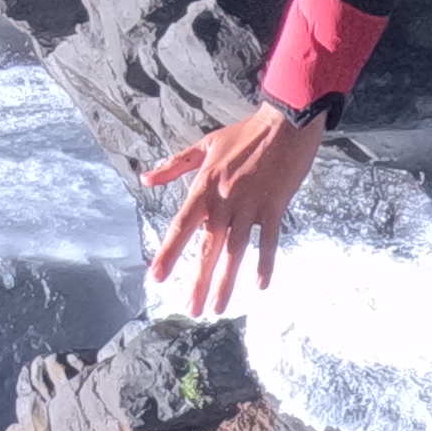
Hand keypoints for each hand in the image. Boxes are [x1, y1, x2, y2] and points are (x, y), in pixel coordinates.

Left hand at [144, 103, 325, 316]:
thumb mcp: (204, 145)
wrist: (286, 122)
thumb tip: (146, 179)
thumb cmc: (245, 133)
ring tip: (219, 307)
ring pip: (236, 250)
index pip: (182, 226)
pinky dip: (265, 263)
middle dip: (200, 281)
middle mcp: (226, 200)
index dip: (169, 253)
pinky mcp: (275, 206)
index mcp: (205, 186)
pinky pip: (269, 241)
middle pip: (209, 247)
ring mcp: (251, 205)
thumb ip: (174, 166)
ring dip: (228, 281)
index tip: (157, 277)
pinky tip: (260, 285)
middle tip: (192, 308)